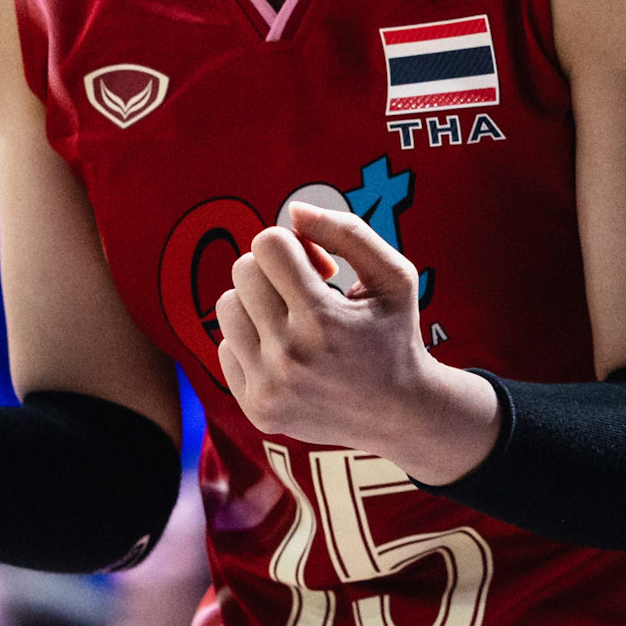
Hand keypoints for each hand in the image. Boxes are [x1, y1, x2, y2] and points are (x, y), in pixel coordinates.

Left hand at [214, 202, 499, 483]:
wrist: (400, 415)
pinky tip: (287, 354)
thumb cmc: (396, 335)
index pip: (267, 245)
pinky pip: (225, 348)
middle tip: (306, 291)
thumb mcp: (393, 276)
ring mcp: (268, 388)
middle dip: (274, 270)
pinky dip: (252, 343)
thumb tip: (292, 211)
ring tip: (294, 320)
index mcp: (322, 319)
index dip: (292, 244)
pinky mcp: (256, 409)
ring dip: (257, 303)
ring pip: (226, 307)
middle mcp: (289, 356)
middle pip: (243, 271)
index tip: (320, 268)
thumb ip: (346, 233)